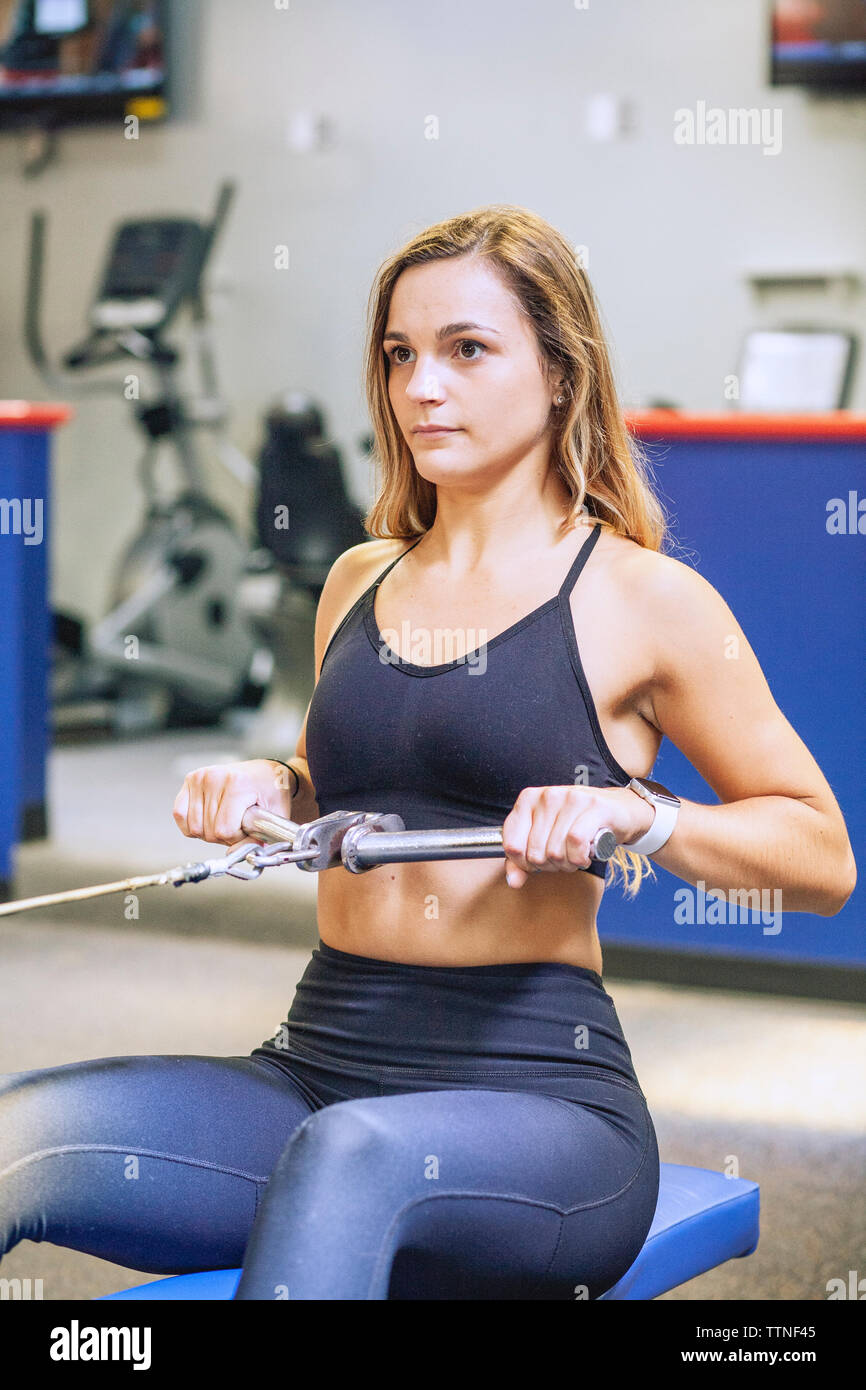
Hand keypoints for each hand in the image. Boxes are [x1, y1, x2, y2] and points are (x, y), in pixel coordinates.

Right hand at [172, 759, 293, 846]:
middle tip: (238, 824)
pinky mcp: (191, 779)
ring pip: (194, 827)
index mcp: (237, 784)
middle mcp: (215, 777)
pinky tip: (207, 820)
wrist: (265, 773)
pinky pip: (180, 814)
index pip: (225, 830)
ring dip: (210, 831)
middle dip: (225, 836)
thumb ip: (256, 838)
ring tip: (226, 819)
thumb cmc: (271, 792)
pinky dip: (192, 824)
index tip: (247, 829)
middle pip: (209, 831)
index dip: (237, 838)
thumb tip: (234, 854)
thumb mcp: (274, 815)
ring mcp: (200, 777)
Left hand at [501, 784, 654, 887]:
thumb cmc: (579, 825)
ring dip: (567, 864)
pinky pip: (576, 843)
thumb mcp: (547, 839)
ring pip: (555, 850)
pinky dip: (580, 858)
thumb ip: (524, 860)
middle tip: (563, 860)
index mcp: (528, 799)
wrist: (620, 810)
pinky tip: (585, 856)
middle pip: (535, 852)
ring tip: (575, 857)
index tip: (537, 864)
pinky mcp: (594, 806)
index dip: (524, 864)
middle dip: (550, 866)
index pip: (512, 844)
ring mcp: (570, 798)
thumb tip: (513, 881)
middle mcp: (547, 795)